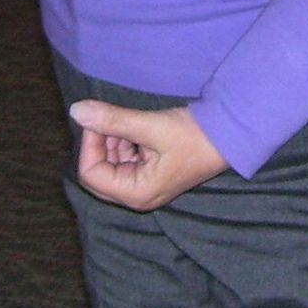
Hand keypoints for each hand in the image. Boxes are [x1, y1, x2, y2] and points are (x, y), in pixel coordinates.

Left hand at [69, 101, 227, 210]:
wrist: (230, 136)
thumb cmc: (194, 136)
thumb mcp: (151, 126)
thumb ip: (112, 119)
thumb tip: (76, 110)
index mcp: (136, 193)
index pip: (91, 173)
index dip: (89, 144)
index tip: (99, 119)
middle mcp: (138, 197)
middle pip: (98, 174)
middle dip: (99, 145)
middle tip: (110, 121)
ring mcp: (145, 187)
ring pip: (110, 167)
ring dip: (111, 143)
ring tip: (127, 124)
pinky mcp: (152, 176)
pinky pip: (124, 163)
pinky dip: (123, 145)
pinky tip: (136, 131)